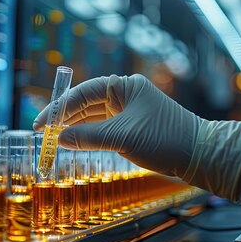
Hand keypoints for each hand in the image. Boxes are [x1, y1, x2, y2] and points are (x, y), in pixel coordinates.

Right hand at [33, 74, 200, 176]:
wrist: (199, 154)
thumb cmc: (164, 139)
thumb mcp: (122, 137)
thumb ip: (88, 136)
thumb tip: (60, 138)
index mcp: (125, 87)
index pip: (84, 92)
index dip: (59, 107)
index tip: (41, 123)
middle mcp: (125, 95)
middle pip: (86, 103)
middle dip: (64, 117)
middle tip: (42, 132)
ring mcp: (129, 111)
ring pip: (94, 117)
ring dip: (75, 127)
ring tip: (53, 139)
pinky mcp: (132, 127)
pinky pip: (104, 128)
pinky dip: (88, 135)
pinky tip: (74, 141)